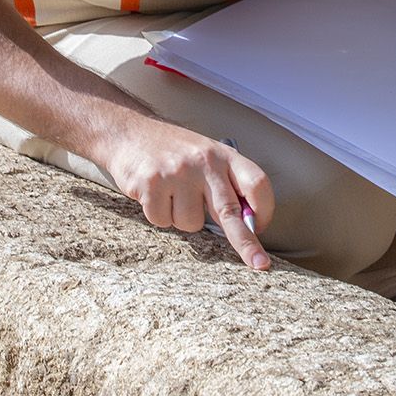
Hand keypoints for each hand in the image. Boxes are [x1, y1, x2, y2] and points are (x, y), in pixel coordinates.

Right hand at [99, 116, 276, 269]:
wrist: (130, 132)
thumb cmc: (174, 151)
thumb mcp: (208, 157)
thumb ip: (227, 184)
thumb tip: (248, 223)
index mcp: (224, 155)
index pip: (256, 184)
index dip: (264, 210)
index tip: (262, 228)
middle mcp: (204, 162)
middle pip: (231, 211)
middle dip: (246, 242)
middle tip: (259, 263)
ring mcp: (177, 173)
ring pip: (191, 223)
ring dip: (181, 218)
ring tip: (172, 194)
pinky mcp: (152, 184)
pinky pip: (163, 221)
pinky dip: (159, 215)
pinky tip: (155, 194)